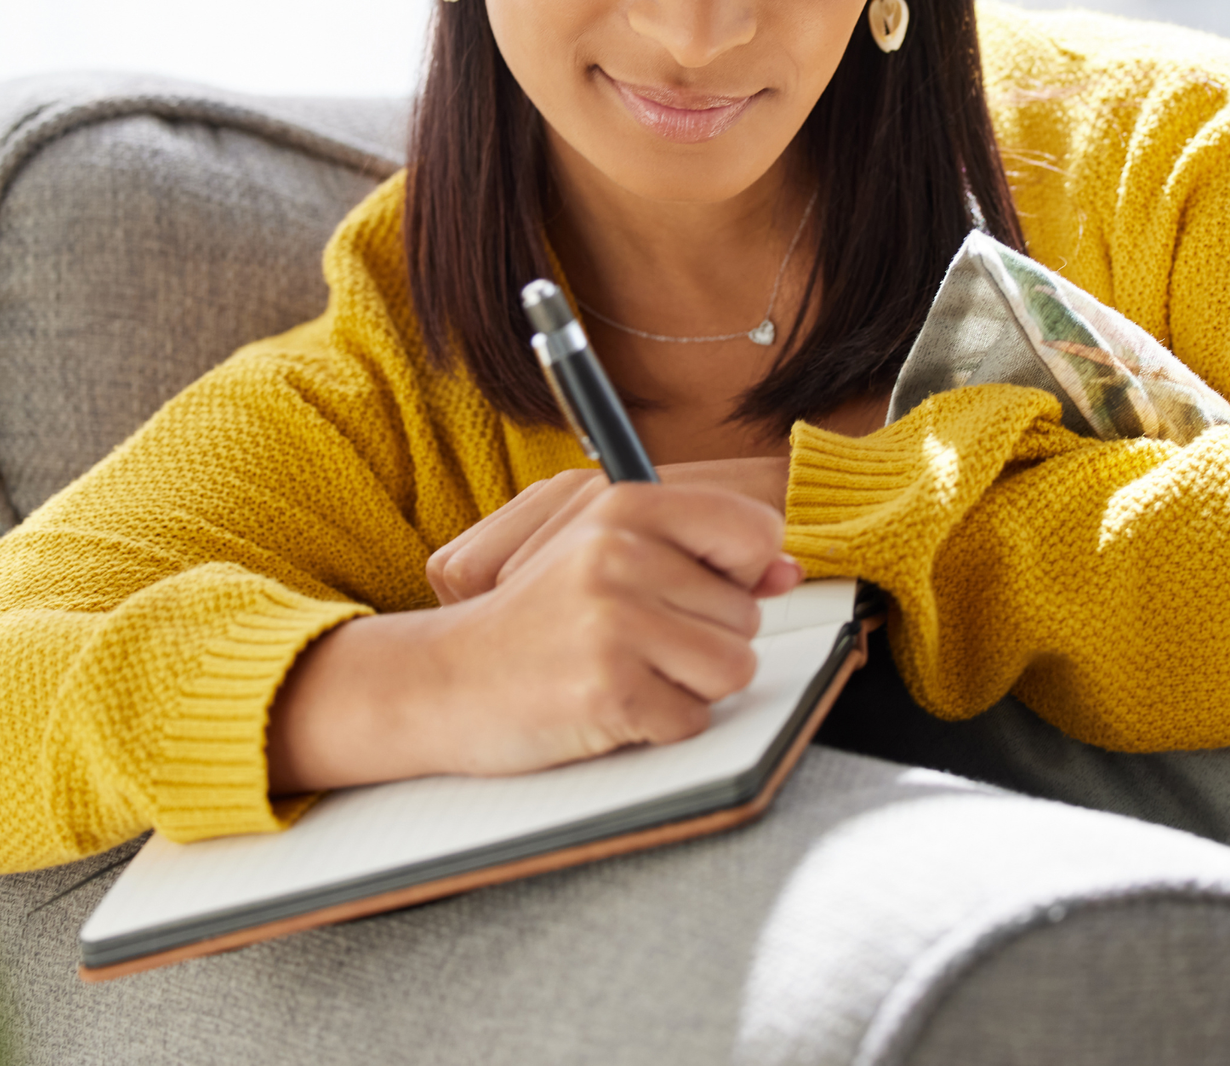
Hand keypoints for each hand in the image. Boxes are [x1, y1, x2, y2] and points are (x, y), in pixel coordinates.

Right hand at [269, 474, 797, 788]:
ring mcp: (613, 622)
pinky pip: (692, 721)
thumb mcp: (606, 557)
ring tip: (624, 672)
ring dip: (688, 687)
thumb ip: (699, 555)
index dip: (742, 572)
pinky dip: (658, 727)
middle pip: (747, 614)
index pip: (753, 530)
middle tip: (630, 642)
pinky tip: (608, 704)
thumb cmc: (535, 622)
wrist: (442, 681)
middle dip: (703, 641)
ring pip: (733, 669)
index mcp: (622, 504)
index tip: (697, 588)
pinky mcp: (609, 690)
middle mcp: (618, 553)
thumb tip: (788, 571)